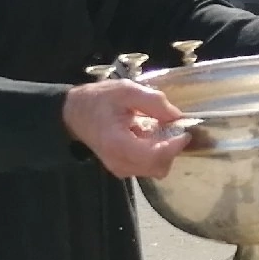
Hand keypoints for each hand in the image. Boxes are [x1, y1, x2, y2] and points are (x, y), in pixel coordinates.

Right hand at [63, 79, 191, 179]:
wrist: (75, 114)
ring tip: (157, 128)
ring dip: (165, 150)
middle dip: (171, 147)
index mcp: (117, 143)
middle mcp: (119, 162)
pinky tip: (149, 135)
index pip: (154, 156)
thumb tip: (177, 115)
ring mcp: (121, 169)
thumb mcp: (126, 90)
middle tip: (170, 125)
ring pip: (156, 168)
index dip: (174, 146)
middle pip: (159, 166)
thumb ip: (153, 101)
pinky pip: (149, 166)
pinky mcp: (123, 169)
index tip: (184, 131)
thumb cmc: (99, 100)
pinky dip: (156, 152)